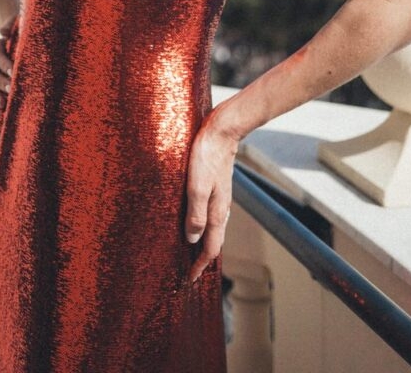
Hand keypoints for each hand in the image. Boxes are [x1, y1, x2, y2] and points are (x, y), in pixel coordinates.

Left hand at [184, 111, 239, 282]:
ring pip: (213, 229)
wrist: (222, 131)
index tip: (190, 280)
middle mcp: (221, 209)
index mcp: (218, 212)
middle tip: (188, 272)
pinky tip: (193, 222)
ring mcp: (220, 198)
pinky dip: (202, 227)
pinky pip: (210, 216)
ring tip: (188, 252)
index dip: (200, 266)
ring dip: (201, 243)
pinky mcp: (216, 188)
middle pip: (214, 242)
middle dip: (201, 259)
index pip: (210, 249)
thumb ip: (195, 213)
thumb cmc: (206, 156)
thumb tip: (191, 239)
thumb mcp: (197, 185)